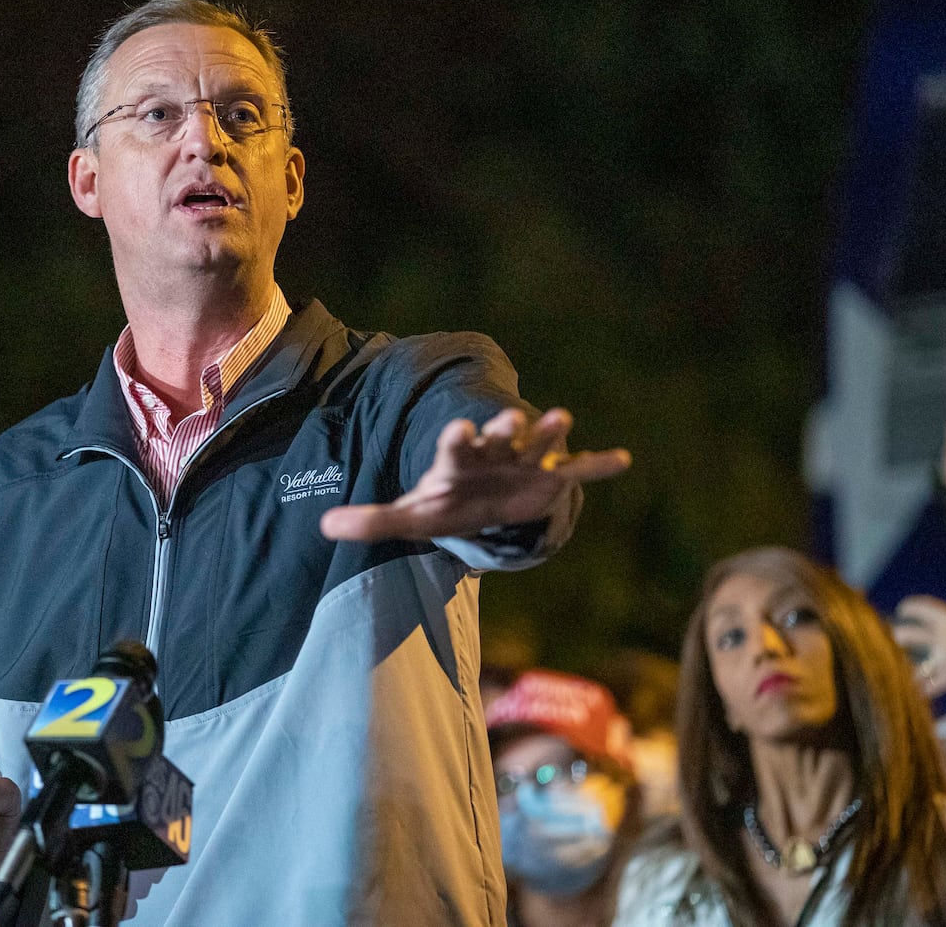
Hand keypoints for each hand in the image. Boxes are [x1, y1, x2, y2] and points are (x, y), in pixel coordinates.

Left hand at [318, 407, 629, 541]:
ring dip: (548, 432)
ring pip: (537, 443)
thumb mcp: (409, 517)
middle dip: (504, 427)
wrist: (480, 501)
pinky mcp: (549, 479)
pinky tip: (621, 458)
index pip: (454, 445)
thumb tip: (324, 527)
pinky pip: (576, 470)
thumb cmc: (444, 503)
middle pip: (497, 435)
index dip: (456, 438)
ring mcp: (523, 463)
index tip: (459, 429)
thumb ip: (371, 520)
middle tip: (510, 418)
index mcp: (457, 460)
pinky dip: (597, 464)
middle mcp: (491, 453)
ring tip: (563, 417)